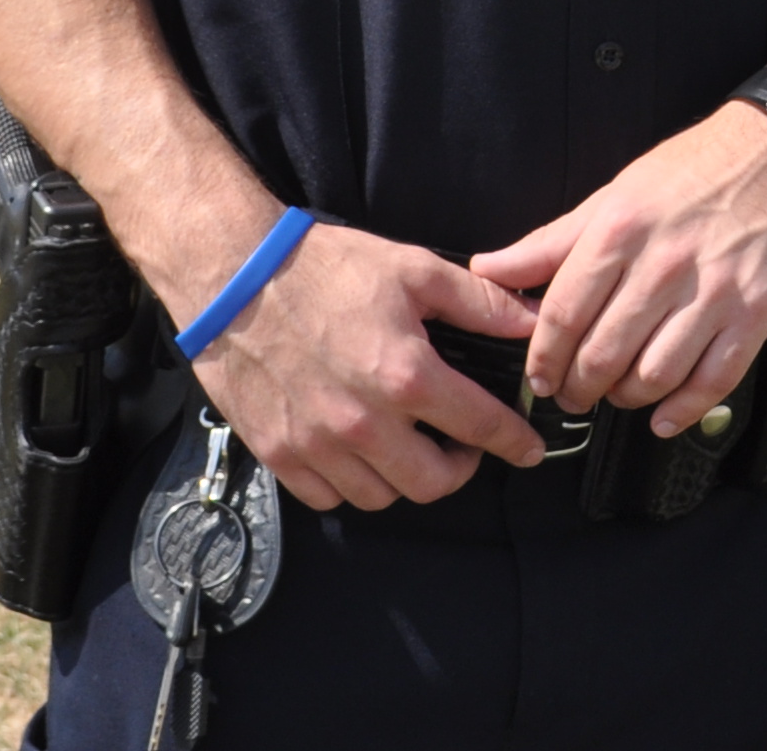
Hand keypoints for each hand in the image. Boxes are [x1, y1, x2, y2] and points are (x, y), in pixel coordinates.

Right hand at [185, 219, 547, 513]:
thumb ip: (481, 303)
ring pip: (380, 498)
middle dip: (460, 470)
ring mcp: (317, 445)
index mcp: (405, 375)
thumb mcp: (414, 270)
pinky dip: (351, 486)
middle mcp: (363, 422)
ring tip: (410, 447)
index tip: (528, 449)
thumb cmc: (324, 268)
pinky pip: (328, 498)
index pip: (480, 426)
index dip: (514, 441)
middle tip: (462, 446)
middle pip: (432, 483)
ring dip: (404, 479)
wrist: (235, 277)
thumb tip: (531, 322)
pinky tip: (359, 454)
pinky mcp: (278, 454)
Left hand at [468, 103, 766, 438]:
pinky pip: (713, 380)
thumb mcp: (616, 194)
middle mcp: (664, 263)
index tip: (540, 377)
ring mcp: (714, 290)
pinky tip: (664, 417)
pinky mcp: (756, 311)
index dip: (544, 358)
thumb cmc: (694, 169)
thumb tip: (488, 268)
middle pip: (603, 354)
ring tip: (619, 395)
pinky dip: (682, 411)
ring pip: (653, 375)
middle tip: (575, 396)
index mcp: (621, 230)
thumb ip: (551, 241)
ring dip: (626, 399)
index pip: (563, 314)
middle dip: (579, 389)